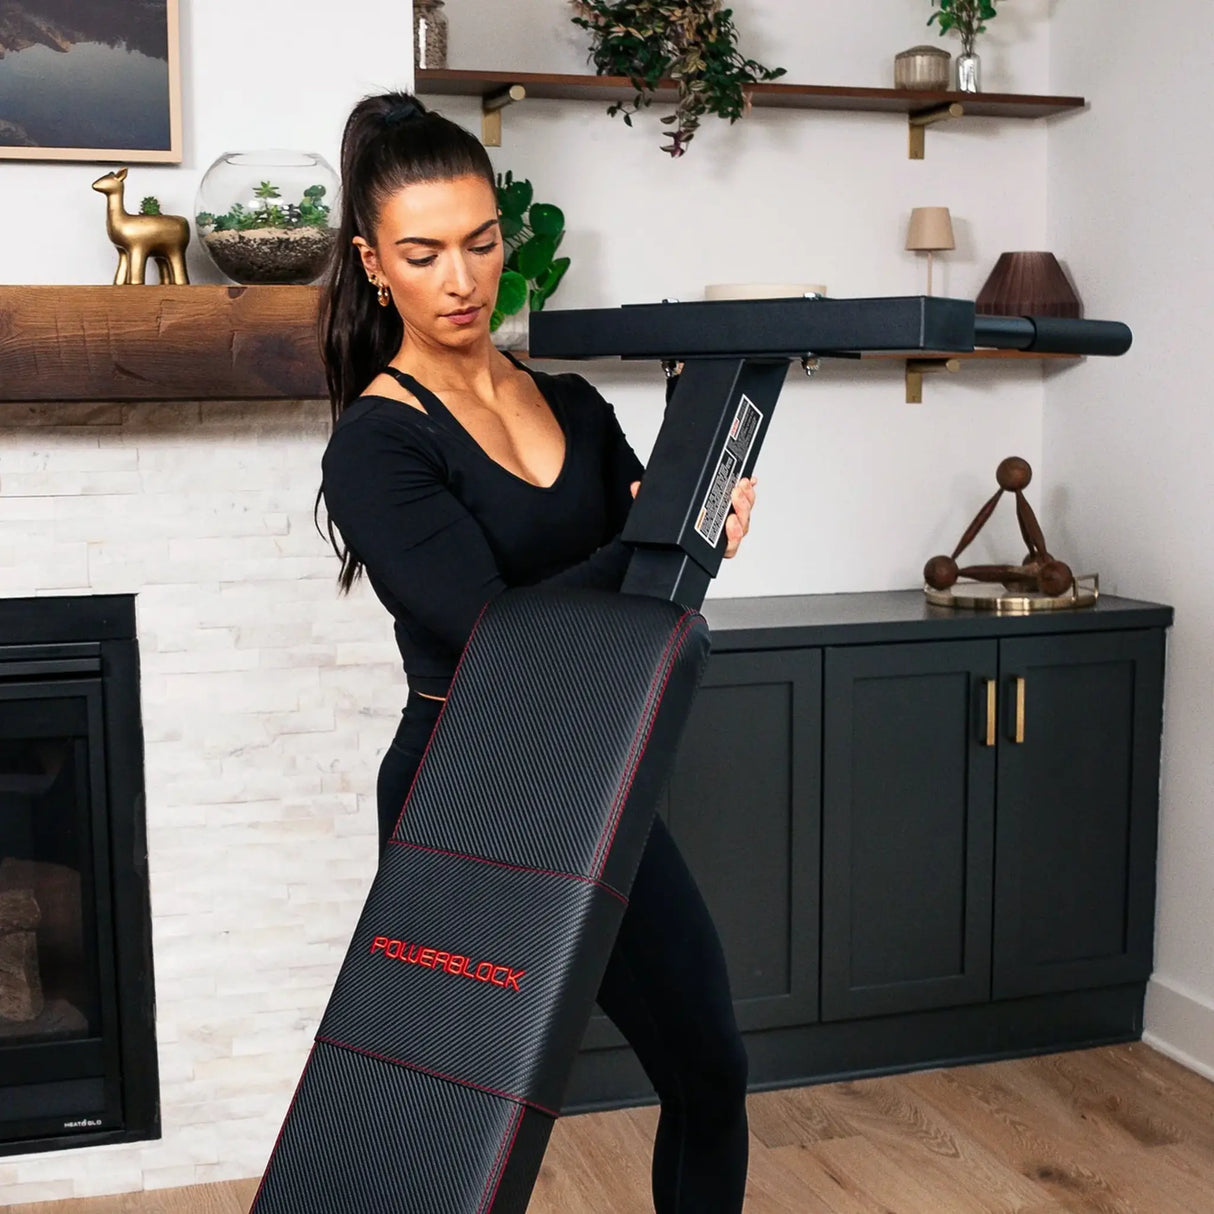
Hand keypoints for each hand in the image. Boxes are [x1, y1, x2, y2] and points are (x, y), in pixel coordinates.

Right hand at [630, 478, 757, 558]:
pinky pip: (747, 501)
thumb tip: (637, 487)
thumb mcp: (657, 515)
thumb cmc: (669, 525)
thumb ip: (647, 502)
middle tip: (735, 495)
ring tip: (741, 485)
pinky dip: (749, 491)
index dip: (733, 536)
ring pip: (745, 514)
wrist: (672, 523)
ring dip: (746, 499)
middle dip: (741, 510)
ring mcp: (730, 521)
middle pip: (741, 526)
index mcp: (710, 544)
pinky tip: (749, 480)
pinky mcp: (734, 507)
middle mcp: (723, 535)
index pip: (728, 546)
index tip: (730, 523)